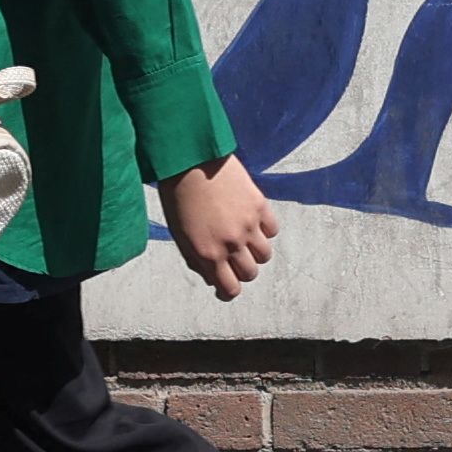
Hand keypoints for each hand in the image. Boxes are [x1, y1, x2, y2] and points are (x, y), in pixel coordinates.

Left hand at [159, 154, 278, 300]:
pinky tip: (254, 223)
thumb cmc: (179, 196)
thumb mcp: (180, 235)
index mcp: (208, 254)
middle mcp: (230, 244)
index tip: (228, 287)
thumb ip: (197, 260)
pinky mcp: (259, 206)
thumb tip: (214, 278)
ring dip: (256, 252)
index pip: (230, 289)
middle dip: (242, 271)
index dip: (229, 291)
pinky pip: (272, 231)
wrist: (191, 160)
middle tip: (235, 261)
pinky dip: (265, 231)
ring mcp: (248, 226)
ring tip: (245, 240)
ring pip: (265, 255)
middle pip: (250, 274)